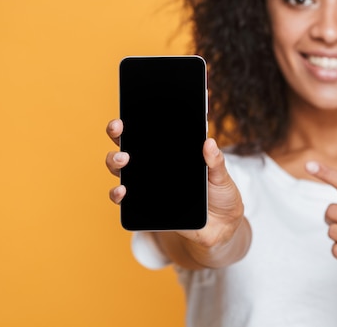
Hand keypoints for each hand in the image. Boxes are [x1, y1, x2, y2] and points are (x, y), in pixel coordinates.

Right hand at [104, 119, 244, 248]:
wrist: (221, 226)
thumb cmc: (221, 194)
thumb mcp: (222, 176)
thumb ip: (215, 161)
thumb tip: (209, 141)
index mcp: (173, 151)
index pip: (150, 130)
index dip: (138, 119)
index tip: (130, 111)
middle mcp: (155, 165)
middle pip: (128, 145)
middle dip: (118, 134)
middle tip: (119, 130)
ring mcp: (147, 185)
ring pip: (121, 170)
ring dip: (115, 162)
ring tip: (124, 160)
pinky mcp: (144, 206)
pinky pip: (124, 200)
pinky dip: (117, 194)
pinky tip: (122, 191)